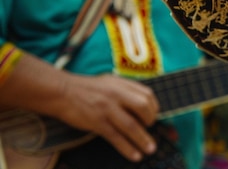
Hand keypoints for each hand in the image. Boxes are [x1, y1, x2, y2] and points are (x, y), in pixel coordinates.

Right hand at [0, 52, 159, 162]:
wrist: (62, 91)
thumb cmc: (86, 88)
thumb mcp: (109, 82)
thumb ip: (125, 89)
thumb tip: (142, 102)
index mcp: (122, 84)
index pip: (147, 94)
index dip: (154, 106)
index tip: (154, 115)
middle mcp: (117, 95)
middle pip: (143, 108)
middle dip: (151, 121)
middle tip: (151, 129)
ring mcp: (107, 109)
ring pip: (131, 126)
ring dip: (143, 139)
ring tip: (150, 149)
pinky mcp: (97, 122)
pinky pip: (116, 137)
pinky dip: (127, 148)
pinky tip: (134, 156)